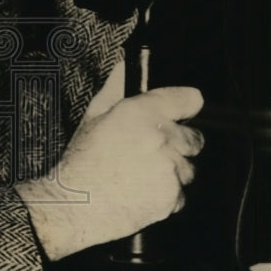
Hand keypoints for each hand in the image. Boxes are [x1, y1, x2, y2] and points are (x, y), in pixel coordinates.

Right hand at [14, 63, 204, 261]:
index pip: (188, 99)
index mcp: (142, 113)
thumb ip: (116, 87)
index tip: (185, 108)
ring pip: (188, 168)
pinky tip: (142, 191)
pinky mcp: (171, 197)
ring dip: (173, 170)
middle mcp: (161, 139)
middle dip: (178, 143)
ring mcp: (169, 169)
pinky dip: (166, 194)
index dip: (186, 104)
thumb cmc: (82, 160)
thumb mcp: (94, 116)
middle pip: (194, 138)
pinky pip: (180, 193)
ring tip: (142, 174)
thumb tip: (125, 65)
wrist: (77, 204)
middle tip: (152, 151)